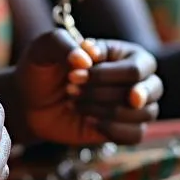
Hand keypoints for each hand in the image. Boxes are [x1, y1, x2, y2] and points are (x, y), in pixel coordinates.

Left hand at [16, 30, 162, 145]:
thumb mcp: (46, 47)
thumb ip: (65, 44)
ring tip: (76, 105)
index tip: (71, 76)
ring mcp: (134, 105)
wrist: (31, 101)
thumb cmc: (43, 68)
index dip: (103, 76)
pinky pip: (137, 135)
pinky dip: (113, 130)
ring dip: (105, 112)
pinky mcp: (125, 128)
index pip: (135, 69)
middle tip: (73, 93)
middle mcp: (138, 78)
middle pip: (149, 91)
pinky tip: (89, 122)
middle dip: (106, 95)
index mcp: (126, 53)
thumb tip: (86, 59)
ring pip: (144, 113)